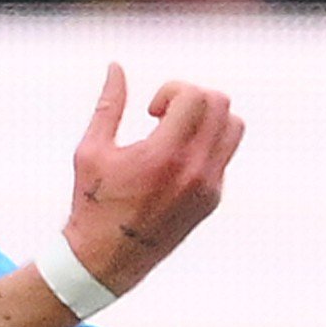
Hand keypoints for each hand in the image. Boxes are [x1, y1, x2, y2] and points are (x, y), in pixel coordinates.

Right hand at [63, 63, 244, 296]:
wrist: (106, 260)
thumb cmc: (93, 202)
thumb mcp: (91, 150)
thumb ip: (108, 105)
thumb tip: (116, 67)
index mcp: (162, 156)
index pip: (195, 96)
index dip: (172, 90)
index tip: (152, 112)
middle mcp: (193, 171)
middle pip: (220, 104)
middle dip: (192, 98)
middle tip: (164, 117)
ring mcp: (208, 187)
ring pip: (234, 127)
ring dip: (208, 117)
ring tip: (176, 132)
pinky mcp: (212, 199)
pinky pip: (225, 154)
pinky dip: (206, 143)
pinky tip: (175, 159)